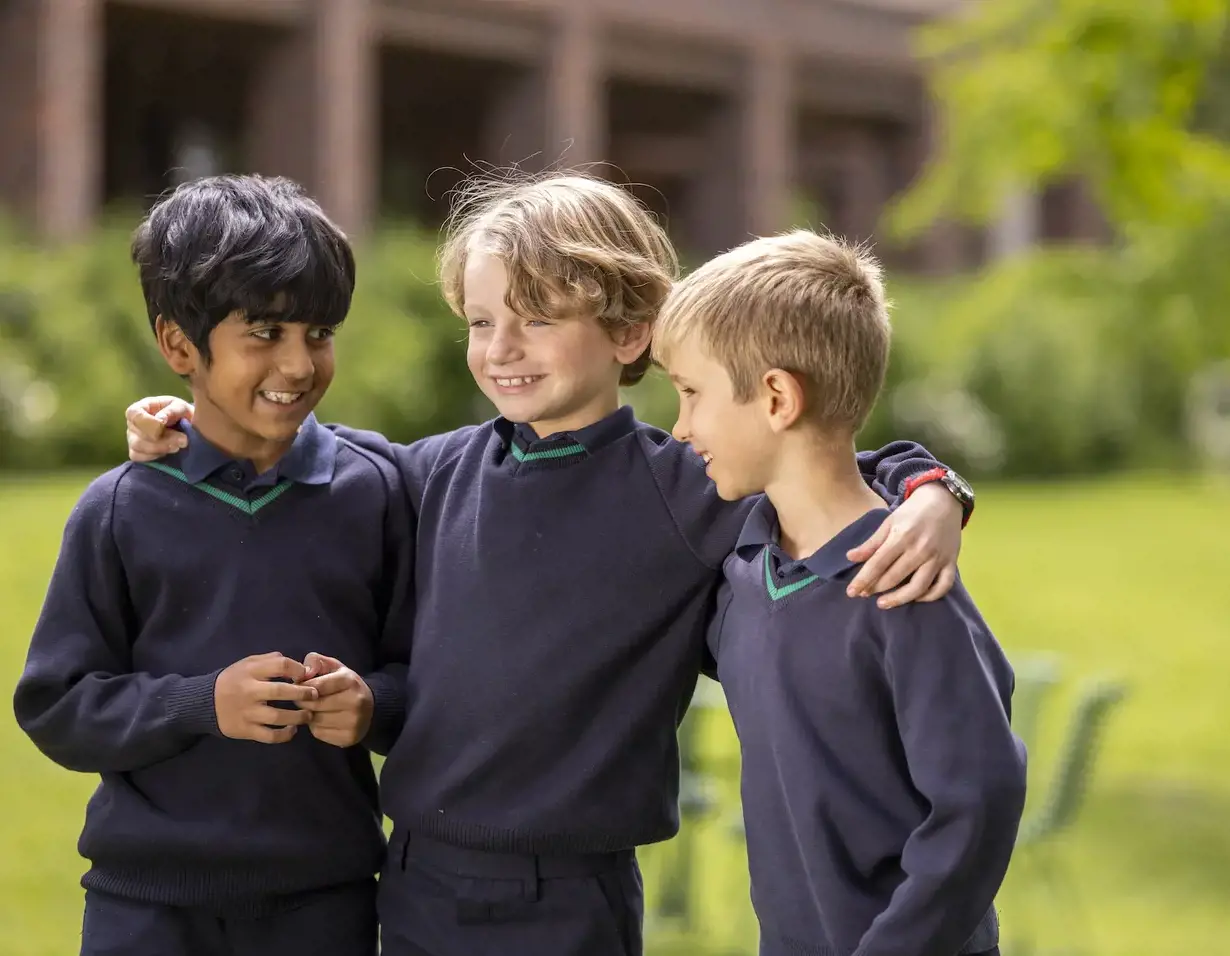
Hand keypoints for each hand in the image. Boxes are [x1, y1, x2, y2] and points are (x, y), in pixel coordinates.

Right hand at [125, 396, 194, 460]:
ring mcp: (133, 438)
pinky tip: (168, 452)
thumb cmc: (182, 414)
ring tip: (178, 445)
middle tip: (183, 439)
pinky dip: (155, 456)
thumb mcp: (181, 407)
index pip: (133, 413)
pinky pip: (138, 457)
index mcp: (142, 407)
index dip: (147, 421)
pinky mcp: (137, 452)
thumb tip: (160, 419)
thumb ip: (172, 410)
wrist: (189, 428)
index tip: (164, 424)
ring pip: (138, 447)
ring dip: (161, 448)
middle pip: (137, 434)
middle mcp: (133, 423)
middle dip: (162, 439)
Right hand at [214, 653, 317, 742]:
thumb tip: (299, 665)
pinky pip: (269, 735)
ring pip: (277, 716)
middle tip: (315, 695)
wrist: (204, 702)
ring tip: (308, 715)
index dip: (298, 669)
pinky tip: (293, 729)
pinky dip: (284, 735)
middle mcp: (249, 691)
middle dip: (302, 693)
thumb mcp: (248, 663)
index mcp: (251, 671)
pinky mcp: (245, 730)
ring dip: (298, 716)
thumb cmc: (233, 680)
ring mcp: (247, 712)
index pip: (280, 665)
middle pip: (280, 691)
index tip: (306, 675)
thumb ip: (271, 660)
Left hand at [298, 652, 373, 747]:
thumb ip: (316, 661)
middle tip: (303, 700)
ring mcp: (353, 721)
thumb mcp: (334, 667)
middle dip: (303, 702)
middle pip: (314, 704)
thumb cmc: (346, 685)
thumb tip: (304, 671)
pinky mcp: (349, 737)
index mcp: (350, 681)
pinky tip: (323, 721)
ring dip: (309, 716)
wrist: (372, 708)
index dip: (302, 687)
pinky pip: (319, 733)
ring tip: (315, 710)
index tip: (300, 687)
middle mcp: (355, 701)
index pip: (316, 685)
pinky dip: (315, 727)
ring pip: (315, 720)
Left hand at [845, 482, 962, 608]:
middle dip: (876, 589)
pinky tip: (915, 598)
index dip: (863, 580)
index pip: (878, 564)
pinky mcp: (951, 563)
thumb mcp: (889, 522)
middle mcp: (920, 549)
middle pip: (895, 577)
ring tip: (883, 603)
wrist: (944, 500)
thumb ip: (871, 543)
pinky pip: (943, 587)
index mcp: (902, 536)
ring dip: (899, 599)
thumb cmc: (912, 511)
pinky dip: (930, 597)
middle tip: (864, 594)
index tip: (851, 592)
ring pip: (918, 587)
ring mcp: (938, 558)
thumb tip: (850, 557)